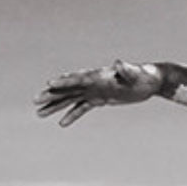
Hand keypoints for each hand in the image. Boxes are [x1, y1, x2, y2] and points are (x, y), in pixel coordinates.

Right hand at [35, 62, 162, 125]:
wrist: (151, 81)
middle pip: (68, 89)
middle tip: (35, 100)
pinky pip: (82, 108)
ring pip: (70, 99)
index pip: (77, 79)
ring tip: (39, 113)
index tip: (48, 85)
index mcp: (98, 76)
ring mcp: (94, 90)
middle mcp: (93, 82)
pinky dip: (72, 114)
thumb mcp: (135, 74)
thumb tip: (119, 62)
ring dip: (55, 105)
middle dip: (51, 95)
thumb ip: (126, 69)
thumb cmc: (144, 76)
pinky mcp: (100, 98)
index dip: (63, 82)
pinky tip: (62, 123)